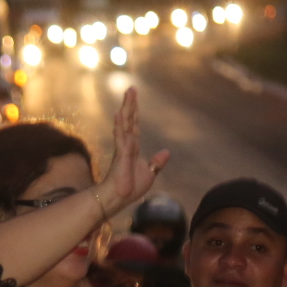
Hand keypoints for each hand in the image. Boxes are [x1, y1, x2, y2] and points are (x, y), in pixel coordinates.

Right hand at [97, 87, 169, 216]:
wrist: (121, 198)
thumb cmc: (131, 188)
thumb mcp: (150, 173)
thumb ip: (157, 162)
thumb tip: (166, 152)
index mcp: (133, 147)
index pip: (134, 125)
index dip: (134, 112)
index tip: (134, 98)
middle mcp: (127, 144)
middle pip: (129, 119)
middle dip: (130, 104)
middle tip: (131, 88)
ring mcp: (123, 147)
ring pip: (125, 123)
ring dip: (127, 108)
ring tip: (129, 93)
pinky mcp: (121, 154)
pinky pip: (121, 136)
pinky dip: (121, 124)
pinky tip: (120, 113)